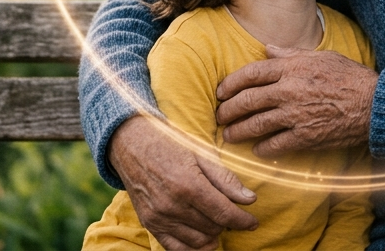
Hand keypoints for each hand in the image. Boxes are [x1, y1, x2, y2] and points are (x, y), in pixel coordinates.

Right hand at [108, 115, 256, 250]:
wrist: (131, 145)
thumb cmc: (170, 144)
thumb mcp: (201, 154)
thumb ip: (226, 179)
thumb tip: (250, 199)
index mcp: (189, 185)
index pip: (224, 213)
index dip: (243, 221)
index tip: (253, 222)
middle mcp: (173, 205)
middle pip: (213, 227)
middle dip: (227, 222)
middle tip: (230, 211)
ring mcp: (159, 217)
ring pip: (198, 240)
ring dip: (212, 234)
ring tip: (215, 220)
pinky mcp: (149, 224)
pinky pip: (176, 248)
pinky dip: (193, 247)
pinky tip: (202, 238)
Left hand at [215, 45, 377, 158]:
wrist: (373, 104)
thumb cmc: (349, 77)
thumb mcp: (321, 56)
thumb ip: (290, 53)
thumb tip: (268, 49)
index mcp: (291, 68)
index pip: (250, 74)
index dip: (230, 83)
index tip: (220, 92)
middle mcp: (288, 90)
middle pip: (247, 100)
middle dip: (228, 110)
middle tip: (219, 116)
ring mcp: (295, 115)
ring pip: (256, 124)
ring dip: (238, 131)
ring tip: (229, 135)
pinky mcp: (305, 136)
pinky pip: (275, 145)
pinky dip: (262, 148)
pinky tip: (256, 150)